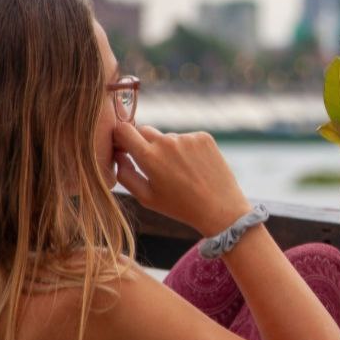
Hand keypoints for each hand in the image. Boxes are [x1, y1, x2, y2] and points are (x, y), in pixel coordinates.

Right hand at [112, 123, 250, 235]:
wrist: (220, 209)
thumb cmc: (180, 207)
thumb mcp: (146, 197)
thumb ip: (125, 174)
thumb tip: (118, 154)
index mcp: (149, 157)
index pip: (123, 130)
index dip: (120, 137)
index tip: (123, 147)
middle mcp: (168, 141)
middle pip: (144, 131)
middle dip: (143, 144)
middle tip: (154, 166)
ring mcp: (187, 137)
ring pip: (167, 137)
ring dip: (168, 150)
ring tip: (181, 173)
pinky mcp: (204, 137)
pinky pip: (186, 138)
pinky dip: (186, 149)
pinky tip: (194, 168)